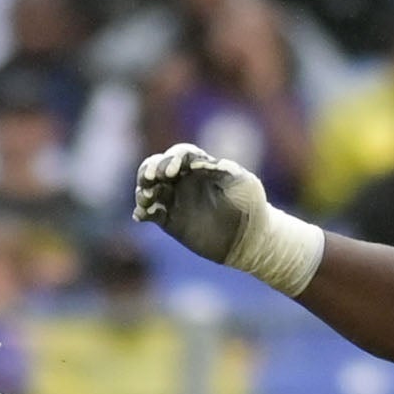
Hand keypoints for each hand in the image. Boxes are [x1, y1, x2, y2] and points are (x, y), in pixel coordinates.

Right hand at [132, 143, 268, 266]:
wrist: (249, 238)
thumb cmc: (251, 206)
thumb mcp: (246, 184)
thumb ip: (228, 171)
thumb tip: (206, 163)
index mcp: (200, 166)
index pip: (180, 154)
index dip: (172, 159)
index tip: (172, 170)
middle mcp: (183, 180)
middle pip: (157, 166)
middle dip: (150, 168)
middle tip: (150, 177)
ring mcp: (175, 200)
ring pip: (149, 188)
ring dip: (143, 190)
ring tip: (146, 199)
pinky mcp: (169, 221)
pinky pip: (150, 213)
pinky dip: (142, 212)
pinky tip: (141, 215)